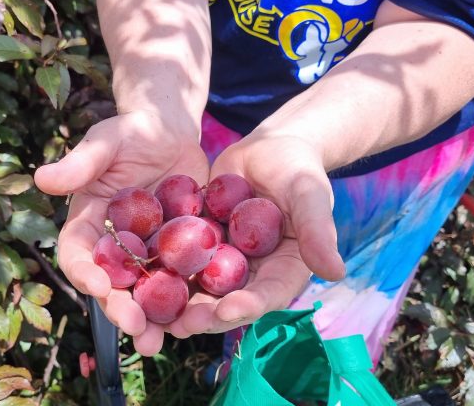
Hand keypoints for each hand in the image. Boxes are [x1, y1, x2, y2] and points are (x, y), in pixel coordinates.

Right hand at [34, 110, 208, 354]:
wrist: (171, 133)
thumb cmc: (131, 132)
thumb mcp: (106, 142)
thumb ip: (80, 163)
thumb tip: (42, 178)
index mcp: (88, 225)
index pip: (78, 255)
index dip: (84, 273)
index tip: (98, 286)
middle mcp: (114, 247)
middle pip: (112, 285)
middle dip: (120, 309)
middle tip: (136, 329)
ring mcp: (147, 254)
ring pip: (145, 293)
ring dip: (151, 320)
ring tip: (160, 342)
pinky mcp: (178, 254)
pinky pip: (182, 280)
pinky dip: (188, 301)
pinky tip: (198, 316)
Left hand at [167, 134, 345, 336]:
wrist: (269, 148)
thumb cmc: (299, 168)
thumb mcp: (309, 194)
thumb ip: (319, 231)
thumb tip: (336, 272)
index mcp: (284, 270)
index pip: (267, 295)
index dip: (247, 307)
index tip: (227, 311)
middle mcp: (252, 274)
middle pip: (227, 302)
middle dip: (204, 316)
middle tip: (181, 325)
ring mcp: (223, 262)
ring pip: (199, 290)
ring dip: (177, 304)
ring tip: (154, 315)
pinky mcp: (198, 246)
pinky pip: (178, 261)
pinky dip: (160, 271)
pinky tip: (137, 277)